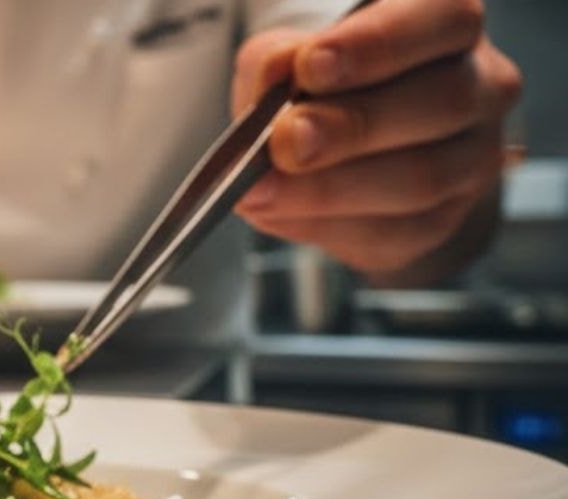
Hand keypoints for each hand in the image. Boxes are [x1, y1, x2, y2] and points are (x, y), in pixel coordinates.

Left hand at [231, 0, 521, 279]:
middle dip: (353, 126)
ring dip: (331, 189)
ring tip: (262, 189)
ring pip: (423, 178)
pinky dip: (326, 225)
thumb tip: (278, 76)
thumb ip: (279, 62)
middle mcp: (482, 85)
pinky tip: (279, 214)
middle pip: (442, 103)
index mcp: (448, 24)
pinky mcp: (444, 219)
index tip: (310, 67)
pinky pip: (395, 231)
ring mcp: (473, 157)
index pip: (444, 18)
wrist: (336, 153)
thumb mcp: (288, 59)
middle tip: (286, 141)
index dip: (378, 44)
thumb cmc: (321, 89)